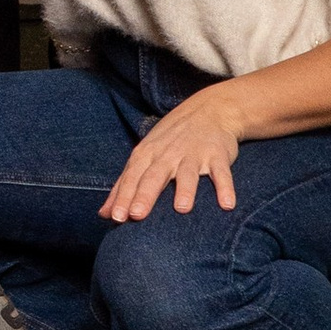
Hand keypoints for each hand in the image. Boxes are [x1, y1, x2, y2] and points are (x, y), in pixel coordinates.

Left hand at [102, 88, 244, 220]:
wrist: (209, 110)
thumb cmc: (170, 140)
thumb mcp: (145, 156)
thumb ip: (125, 185)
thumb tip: (103, 215)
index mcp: (147, 154)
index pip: (132, 177)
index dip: (123, 198)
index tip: (116, 219)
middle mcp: (168, 154)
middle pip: (154, 176)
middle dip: (145, 195)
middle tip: (137, 215)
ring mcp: (194, 154)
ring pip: (188, 174)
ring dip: (185, 190)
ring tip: (182, 209)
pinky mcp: (217, 155)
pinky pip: (222, 173)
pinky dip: (225, 187)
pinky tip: (227, 205)